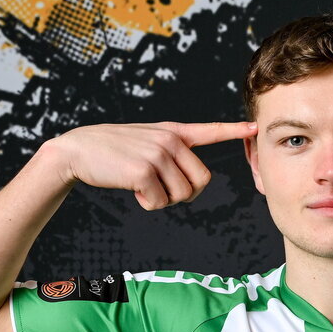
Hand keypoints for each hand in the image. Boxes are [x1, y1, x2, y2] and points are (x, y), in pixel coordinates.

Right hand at [47, 121, 257, 209]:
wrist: (78, 150)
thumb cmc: (113, 153)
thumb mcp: (146, 144)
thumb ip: (171, 156)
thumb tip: (192, 186)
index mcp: (173, 132)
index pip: (209, 130)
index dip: (233, 130)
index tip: (254, 127)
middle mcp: (170, 140)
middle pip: (202, 181)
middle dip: (185, 194)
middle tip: (161, 190)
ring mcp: (158, 154)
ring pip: (182, 196)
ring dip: (163, 200)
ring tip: (142, 186)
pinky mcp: (144, 171)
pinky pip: (160, 203)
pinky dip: (147, 204)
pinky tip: (133, 190)